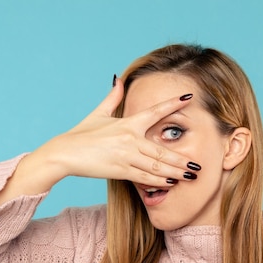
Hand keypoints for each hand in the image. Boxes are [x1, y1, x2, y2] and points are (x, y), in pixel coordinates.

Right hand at [0, 79, 199, 208]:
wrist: (64, 153)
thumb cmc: (81, 134)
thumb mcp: (98, 113)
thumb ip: (113, 98)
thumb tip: (119, 79)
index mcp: (127, 123)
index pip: (155, 112)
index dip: (172, 104)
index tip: (189, 99)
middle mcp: (129, 140)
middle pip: (162, 150)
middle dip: (181, 158)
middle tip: (198, 164)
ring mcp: (125, 156)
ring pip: (155, 166)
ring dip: (174, 172)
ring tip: (189, 176)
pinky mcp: (118, 171)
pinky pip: (142, 177)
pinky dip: (157, 181)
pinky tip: (169, 183)